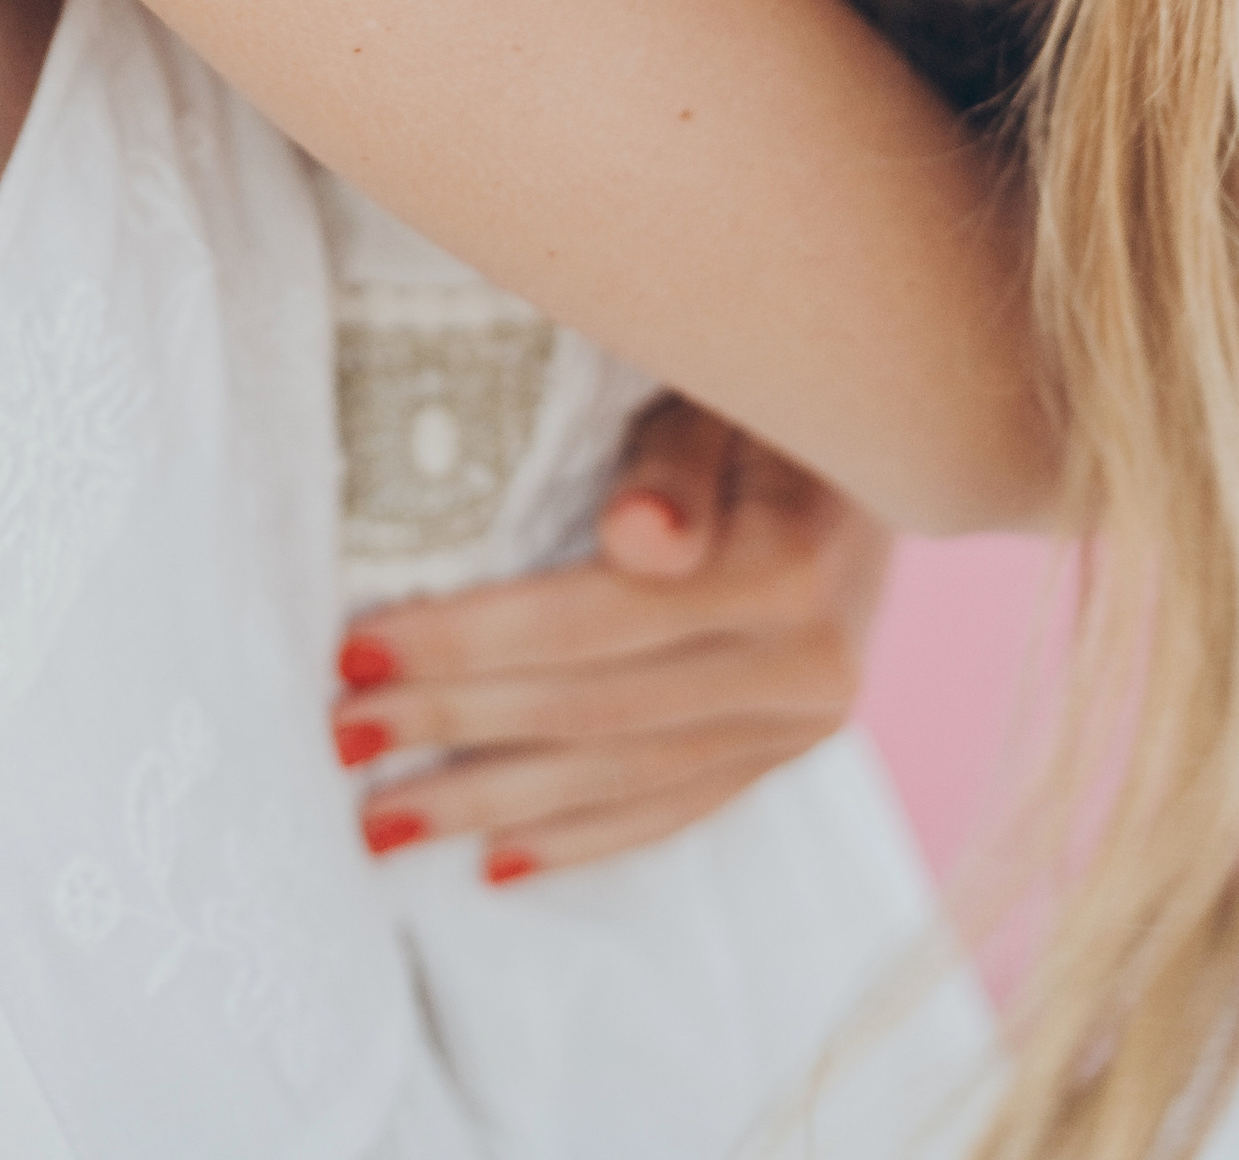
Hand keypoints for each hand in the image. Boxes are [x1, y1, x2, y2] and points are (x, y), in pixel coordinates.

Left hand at [330, 395, 892, 880]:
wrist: (898, 418)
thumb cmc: (771, 374)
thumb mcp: (725, 379)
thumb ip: (680, 460)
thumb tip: (638, 539)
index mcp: (786, 566)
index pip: (588, 622)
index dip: (466, 642)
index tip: (355, 651)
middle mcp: (807, 664)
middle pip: (591, 709)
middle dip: (452, 729)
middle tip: (339, 741)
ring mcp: (806, 720)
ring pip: (624, 778)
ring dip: (494, 805)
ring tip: (383, 822)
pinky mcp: (796, 748)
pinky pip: (679, 808)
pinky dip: (585, 838)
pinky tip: (501, 863)